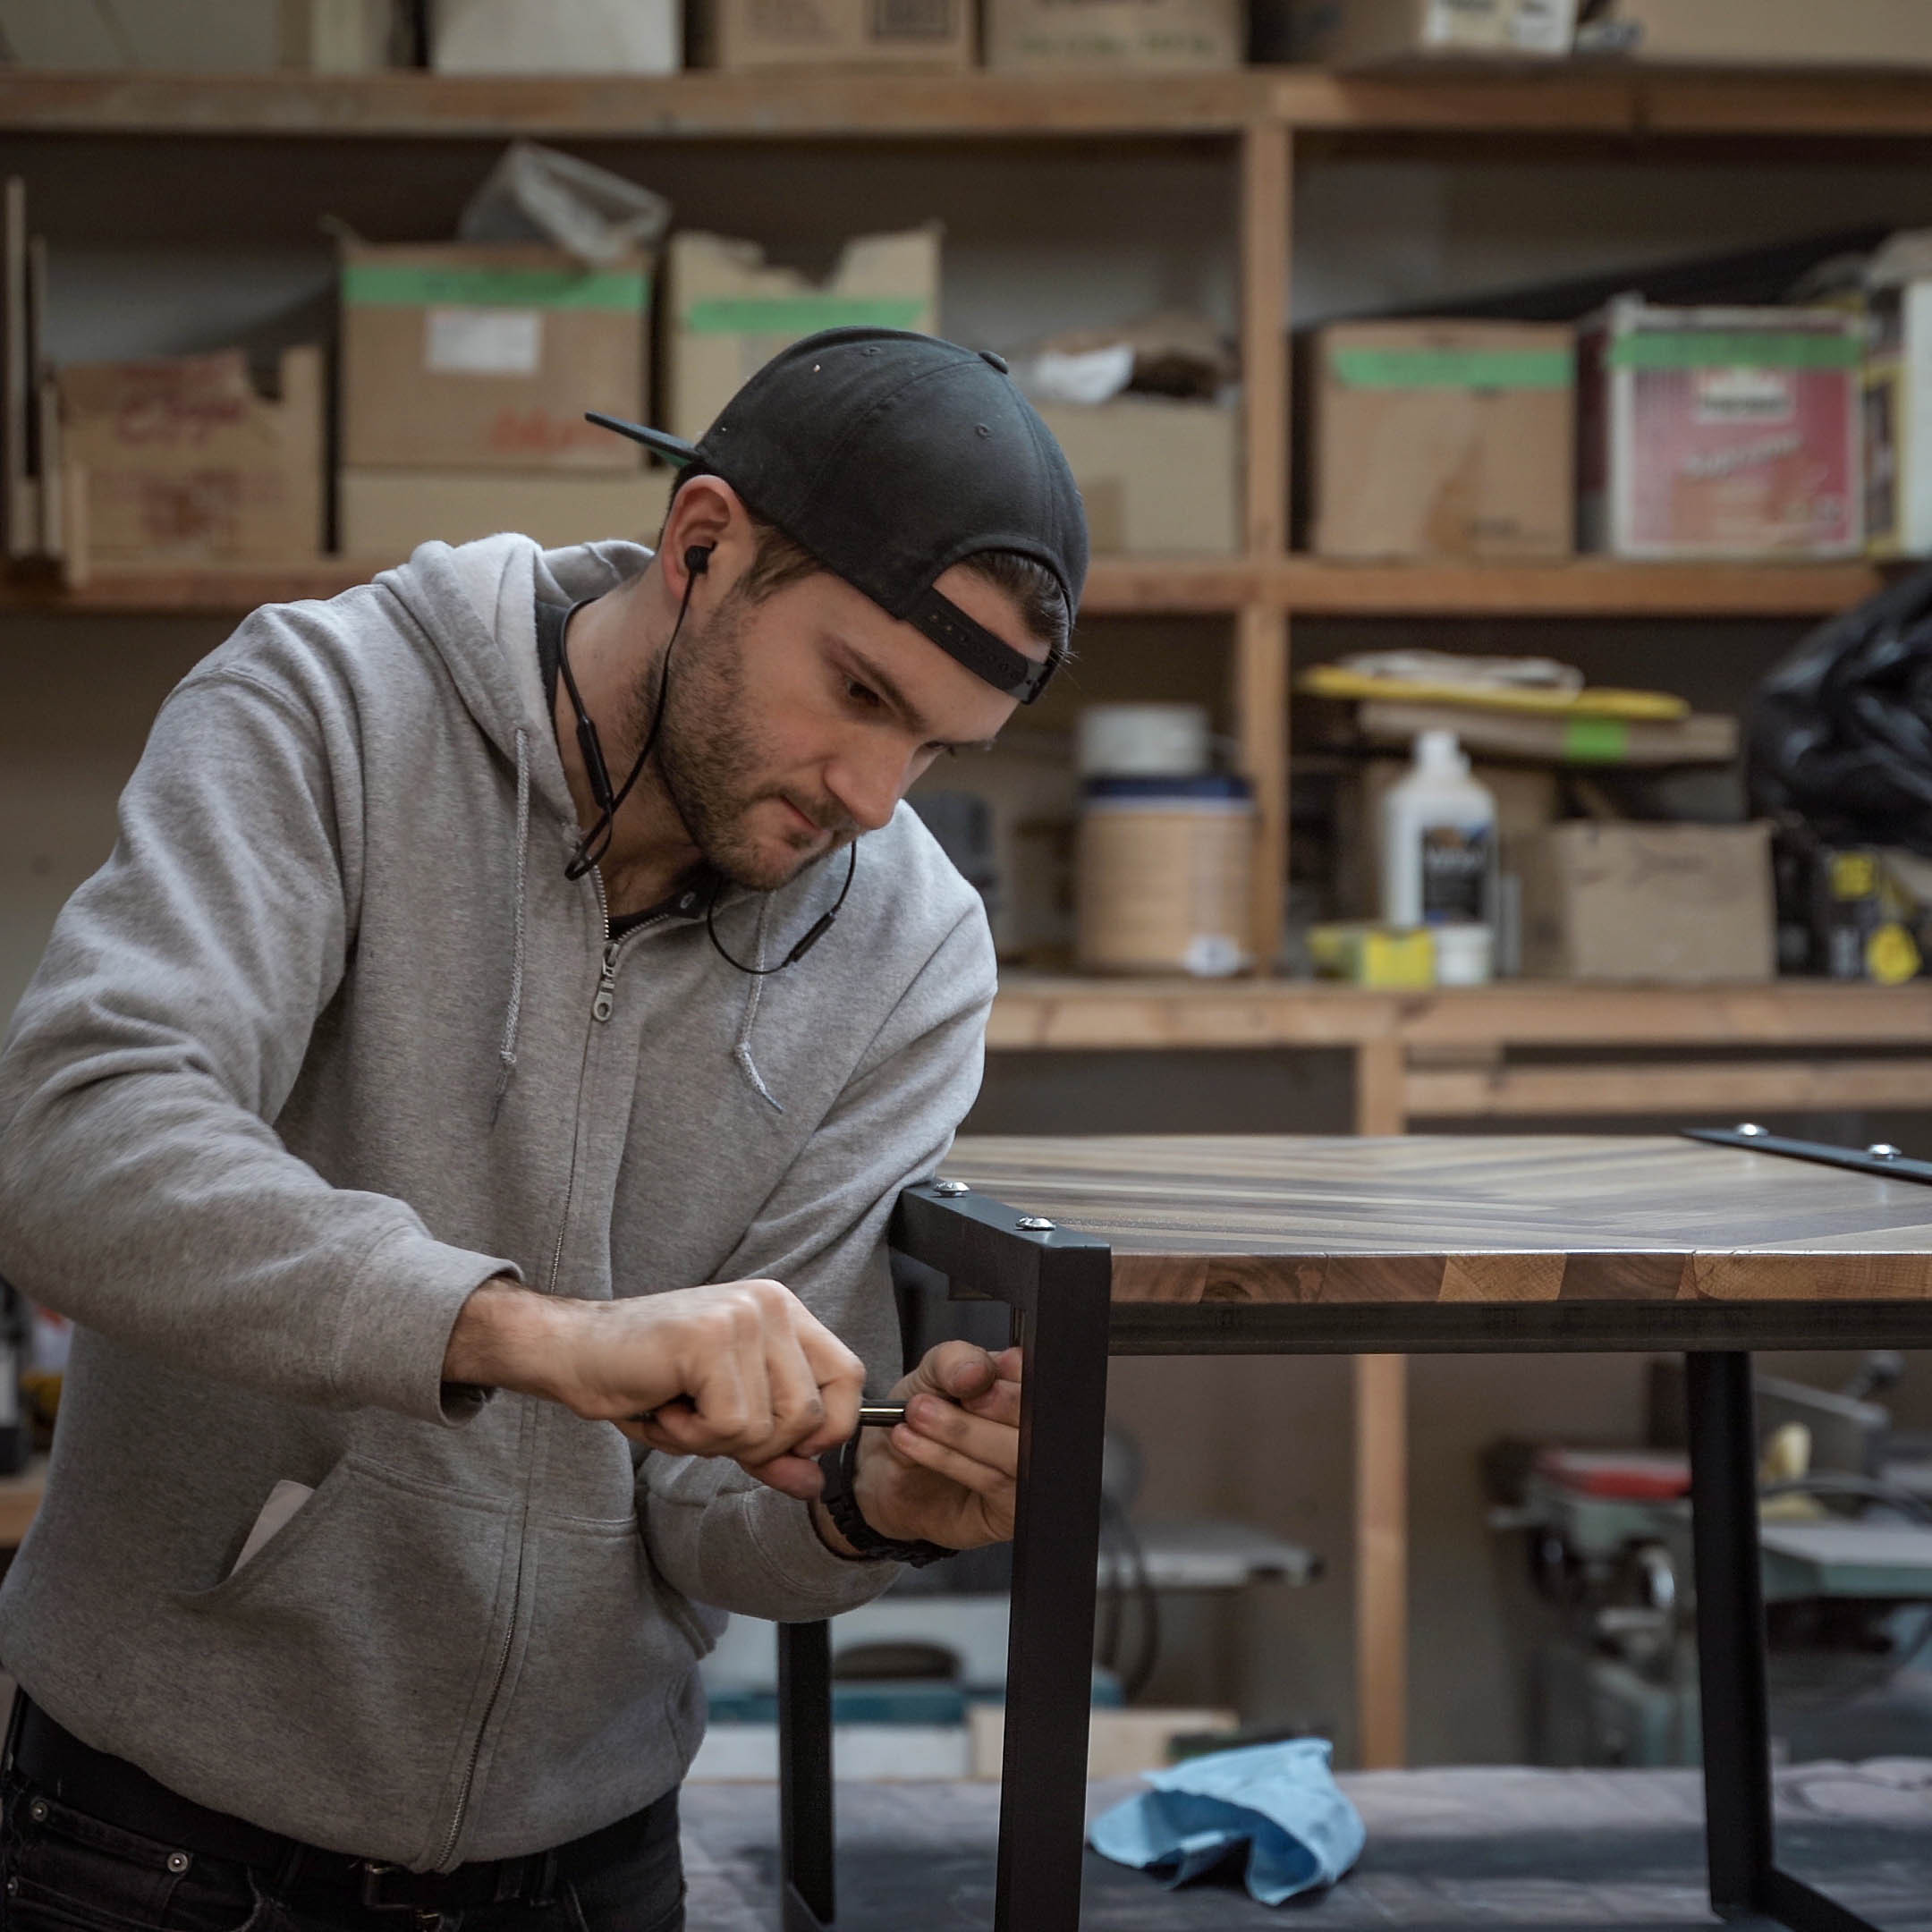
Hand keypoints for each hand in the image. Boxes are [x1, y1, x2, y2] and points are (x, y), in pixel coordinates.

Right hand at [444, 1277, 863, 1499]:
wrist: (572, 1353)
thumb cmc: (646, 1383)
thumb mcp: (721, 1420)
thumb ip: (772, 1448)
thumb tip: (815, 1484)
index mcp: (784, 1313)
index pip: (848, 1379)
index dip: (825, 1429)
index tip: (781, 1448)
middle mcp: (772, 1305)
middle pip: (812, 1414)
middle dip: (760, 1445)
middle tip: (703, 1424)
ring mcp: (744, 1316)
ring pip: (773, 1424)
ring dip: (718, 1441)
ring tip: (679, 1410)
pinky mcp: (712, 1338)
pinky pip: (732, 1424)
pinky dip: (692, 1437)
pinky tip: (663, 1407)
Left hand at [824, 1341, 1021, 1552]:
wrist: (889, 1470)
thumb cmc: (920, 1417)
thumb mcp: (929, 1375)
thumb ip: (952, 1360)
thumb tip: (976, 1370)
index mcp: (1023, 1386)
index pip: (1037, 1376)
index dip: (1012, 1374)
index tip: (974, 1375)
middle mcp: (1034, 1429)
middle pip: (1035, 1416)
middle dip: (992, 1403)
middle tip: (939, 1397)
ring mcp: (1029, 1471)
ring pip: (1014, 1452)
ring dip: (960, 1431)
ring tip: (916, 1416)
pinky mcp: (1013, 1509)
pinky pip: (992, 1481)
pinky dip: (949, 1459)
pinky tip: (913, 1444)